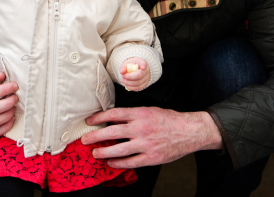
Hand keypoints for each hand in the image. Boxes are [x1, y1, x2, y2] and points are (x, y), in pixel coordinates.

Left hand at [81, 107, 222, 168]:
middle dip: (95, 136)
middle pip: (111, 132)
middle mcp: (141, 128)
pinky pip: (131, 162)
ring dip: (104, 152)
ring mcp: (145, 144)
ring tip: (95, 153)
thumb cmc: (168, 120)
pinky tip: (111, 163)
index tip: (89, 121)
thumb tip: (112, 119)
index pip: (113, 114)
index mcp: (139, 114)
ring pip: (118, 150)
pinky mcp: (151, 157)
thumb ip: (132, 115)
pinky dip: (118, 163)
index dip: (98, 118)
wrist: (189, 131)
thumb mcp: (149, 110)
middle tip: (85, 139)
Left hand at [119, 57, 149, 91]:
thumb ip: (123, 66)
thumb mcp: (126, 63)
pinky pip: (139, 87)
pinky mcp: (145, 84)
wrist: (135, 69)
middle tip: (123, 77)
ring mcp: (147, 77)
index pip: (143, 63)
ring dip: (129, 83)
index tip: (142, 67)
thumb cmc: (131, 65)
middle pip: (140, 75)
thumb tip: (121, 72)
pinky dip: (132, 87)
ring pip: (139, 83)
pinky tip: (127, 85)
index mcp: (141, 62)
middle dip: (130, 77)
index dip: (143, 65)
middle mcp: (146, 70)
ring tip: (123, 81)